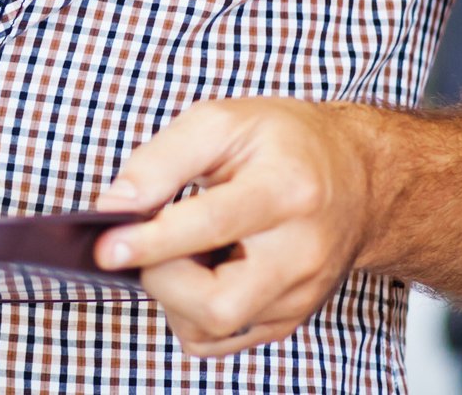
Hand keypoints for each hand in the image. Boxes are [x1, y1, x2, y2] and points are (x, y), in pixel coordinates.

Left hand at [92, 98, 379, 358]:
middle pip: (217, 303)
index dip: (150, 240)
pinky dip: (190, 312)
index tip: (104, 246)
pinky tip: (197, 272)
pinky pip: (220, 338)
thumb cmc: (282, 143)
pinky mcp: (289, 319)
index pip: (211, 226)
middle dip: (161, 278)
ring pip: (213, 328)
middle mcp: (300, 253)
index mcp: (286, 190)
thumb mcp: (221, 121)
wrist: (357, 177)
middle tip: (144, 242)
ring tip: (177, 250)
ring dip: (172, 295)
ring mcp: (299, 295)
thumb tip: (112, 206)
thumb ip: (160, 161)